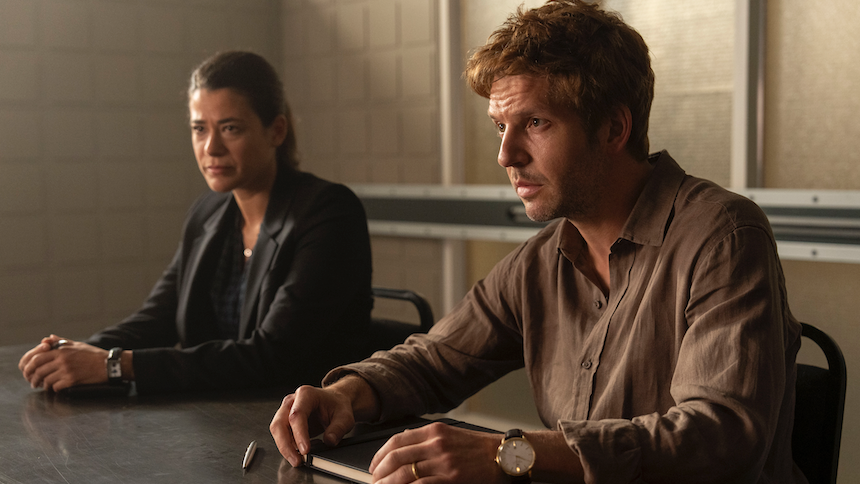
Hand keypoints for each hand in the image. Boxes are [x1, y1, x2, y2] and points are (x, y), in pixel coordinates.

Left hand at [19, 335, 108, 390]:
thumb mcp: (77, 344)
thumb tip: (46, 339)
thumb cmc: (93, 355)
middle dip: (32, 378)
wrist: (108, 364)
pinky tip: (56, 388)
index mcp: (62, 350)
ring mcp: (67, 370)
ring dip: (43, 385)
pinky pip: (56, 387)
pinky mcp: (73, 380)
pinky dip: (53, 389)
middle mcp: (63, 360)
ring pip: (46, 380)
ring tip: (43, 386)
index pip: (37, 357)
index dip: (28, 366)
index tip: (27, 371)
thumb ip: (60, 342)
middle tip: (32, 382)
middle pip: (39, 370)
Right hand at [270, 384, 357, 467]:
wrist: (334, 402)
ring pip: (277, 430)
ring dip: (284, 448)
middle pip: (280, 423)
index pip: (297, 415)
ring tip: (297, 461)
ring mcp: (286, 410)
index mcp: (306, 394)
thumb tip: (329, 441)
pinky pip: (280, 435)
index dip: (299, 434)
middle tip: (297, 461)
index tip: (305, 450)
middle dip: (286, 445)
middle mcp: (292, 401)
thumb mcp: (345, 416)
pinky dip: (287, 447)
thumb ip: (338, 428)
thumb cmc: (337, 406)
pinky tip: (297, 455)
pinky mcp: (285, 421)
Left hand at [368, 422, 505, 483]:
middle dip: (379, 472)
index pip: (397, 440)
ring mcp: (443, 462)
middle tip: (374, 481)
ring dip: (388, 483)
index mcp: (434, 431)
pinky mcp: (450, 478)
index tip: (374, 465)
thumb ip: (427, 439)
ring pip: (404, 473)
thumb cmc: (479, 448)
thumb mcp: (451, 434)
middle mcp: (436, 444)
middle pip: (396, 457)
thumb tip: (403, 448)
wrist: (504, 456)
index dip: (380, 455)